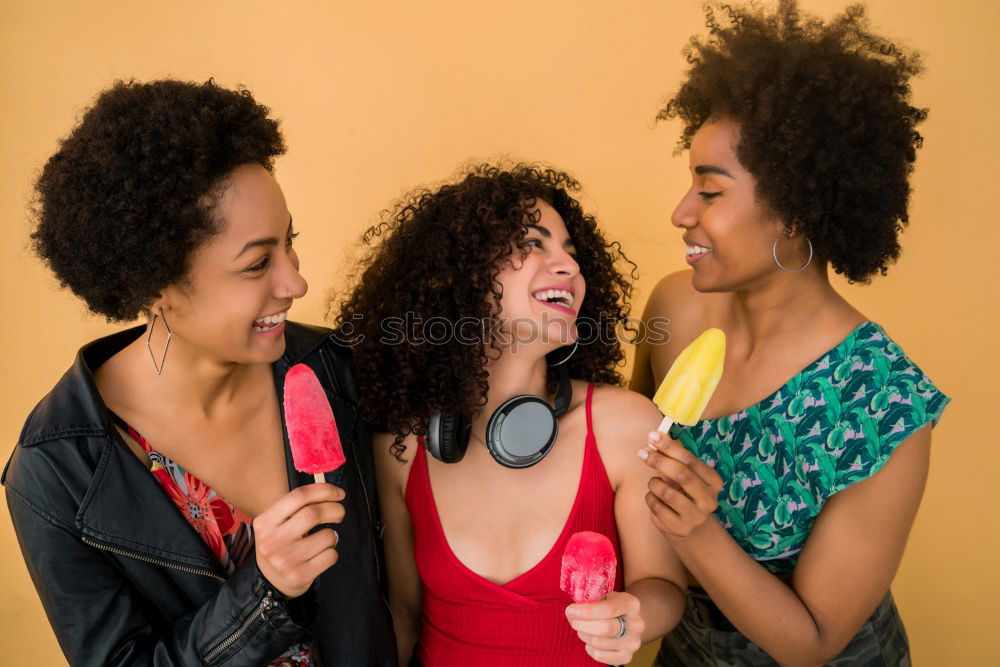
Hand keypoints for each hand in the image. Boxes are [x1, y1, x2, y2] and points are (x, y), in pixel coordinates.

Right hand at [252, 483, 344, 597]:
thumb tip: (330, 489)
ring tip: (324, 539)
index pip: (299, 496)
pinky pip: (330, 556)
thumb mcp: (277, 523)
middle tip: (340, 512)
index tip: (338, 493)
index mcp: (265, 522)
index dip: (323, 490)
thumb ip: (298, 505)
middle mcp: (272, 541)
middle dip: (335, 509)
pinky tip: (321, 555)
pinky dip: (332, 552)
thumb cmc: (280, 544)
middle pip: (313, 513)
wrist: (269, 581)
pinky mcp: (299, 576)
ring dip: (333, 535)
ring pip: (326, 536)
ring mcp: (285, 561)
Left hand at [565, 591, 644, 664]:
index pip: (609, 609)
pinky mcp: (626, 657)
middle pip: (605, 628)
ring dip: (584, 635)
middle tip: (573, 620)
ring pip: (598, 642)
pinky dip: (589, 648)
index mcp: (631, 604)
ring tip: (583, 628)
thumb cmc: (613, 607)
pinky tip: (590, 640)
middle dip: (583, 625)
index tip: (571, 610)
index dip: (587, 611)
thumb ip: (590, 601)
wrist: (629, 621)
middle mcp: (636, 624)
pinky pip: (599, 655)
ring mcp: (633, 642)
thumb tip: (572, 611)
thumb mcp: (605, 596)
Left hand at [639, 431, 723, 538]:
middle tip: (642, 453)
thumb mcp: (683, 472)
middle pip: (682, 474)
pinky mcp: (680, 528)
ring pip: (666, 492)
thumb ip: (673, 455)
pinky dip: (650, 498)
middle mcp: (709, 500)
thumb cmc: (682, 491)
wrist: (685, 524)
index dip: (670, 447)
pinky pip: (656, 507)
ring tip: (654, 484)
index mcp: (713, 482)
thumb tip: (657, 437)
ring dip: (653, 483)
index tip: (652, 436)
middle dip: (659, 461)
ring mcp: (696, 517)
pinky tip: (655, 499)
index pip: (691, 460)